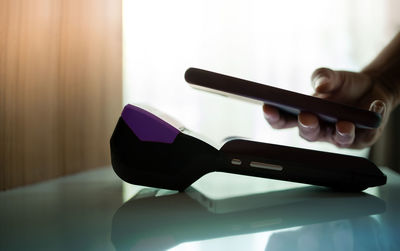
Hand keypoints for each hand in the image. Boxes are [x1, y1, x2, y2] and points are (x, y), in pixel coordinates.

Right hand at [263, 68, 393, 148]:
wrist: (373, 89)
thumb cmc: (344, 86)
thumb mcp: (332, 76)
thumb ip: (323, 76)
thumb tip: (321, 85)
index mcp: (304, 115)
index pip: (283, 121)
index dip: (273, 117)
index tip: (268, 107)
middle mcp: (320, 130)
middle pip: (308, 134)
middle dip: (307, 127)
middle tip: (306, 117)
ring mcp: (340, 137)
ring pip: (337, 140)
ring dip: (340, 133)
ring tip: (344, 124)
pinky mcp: (363, 139)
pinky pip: (367, 134)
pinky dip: (372, 118)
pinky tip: (376, 106)